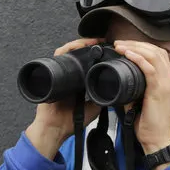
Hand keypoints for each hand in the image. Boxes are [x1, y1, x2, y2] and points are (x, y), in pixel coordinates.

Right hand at [26, 38, 103, 158]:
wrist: (54, 128)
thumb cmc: (70, 121)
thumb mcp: (94, 107)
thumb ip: (103, 97)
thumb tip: (118, 89)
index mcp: (78, 81)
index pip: (88, 61)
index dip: (98, 53)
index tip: (110, 50)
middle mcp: (69, 75)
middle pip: (79, 53)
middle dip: (91, 45)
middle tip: (104, 41)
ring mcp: (60, 73)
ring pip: (70, 51)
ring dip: (82, 43)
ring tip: (94, 41)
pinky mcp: (51, 73)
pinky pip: (59, 55)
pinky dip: (68, 48)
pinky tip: (79, 45)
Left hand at [113, 40, 169, 156]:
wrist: (157, 140)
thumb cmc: (149, 125)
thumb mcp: (141, 103)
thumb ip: (134, 90)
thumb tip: (120, 83)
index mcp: (167, 81)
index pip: (158, 55)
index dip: (142, 47)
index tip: (125, 46)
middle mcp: (169, 79)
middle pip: (156, 51)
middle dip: (136, 44)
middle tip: (120, 43)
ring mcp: (166, 84)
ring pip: (153, 55)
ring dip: (135, 48)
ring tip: (120, 46)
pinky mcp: (160, 90)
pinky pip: (150, 69)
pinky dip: (138, 59)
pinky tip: (127, 55)